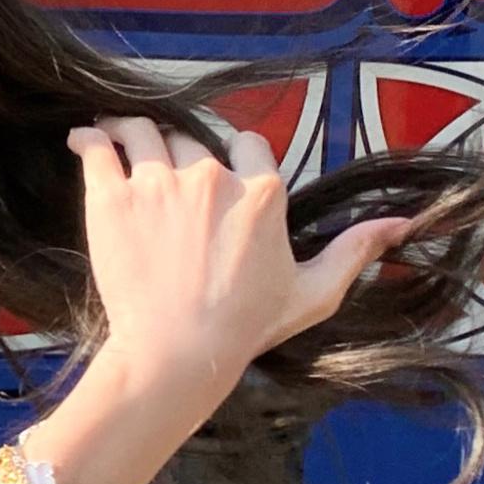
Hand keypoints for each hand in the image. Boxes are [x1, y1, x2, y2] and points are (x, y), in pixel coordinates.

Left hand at [68, 117, 413, 428]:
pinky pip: (96, 147)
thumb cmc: (246, 326)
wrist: (178, 352)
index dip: (231, 152)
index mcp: (261, 192)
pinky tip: (83, 139)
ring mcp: (158, 182)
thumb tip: (400, 223)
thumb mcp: (313, 293)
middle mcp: (211, 176)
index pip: (247, 143)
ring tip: (117, 136)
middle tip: (167, 180)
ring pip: (143, 131)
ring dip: (131, 130)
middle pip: (192, 139)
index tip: (218, 168)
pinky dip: (89, 137)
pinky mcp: (111, 196)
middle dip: (181, 153)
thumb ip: (353, 251)